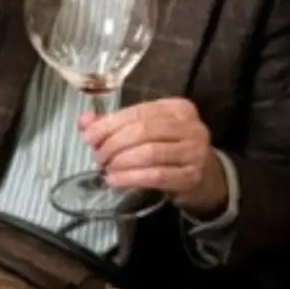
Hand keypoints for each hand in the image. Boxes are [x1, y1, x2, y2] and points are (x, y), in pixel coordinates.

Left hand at [79, 98, 228, 215]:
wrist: (205, 177)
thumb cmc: (169, 149)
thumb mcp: (145, 131)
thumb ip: (114, 124)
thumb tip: (84, 121)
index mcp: (177, 108)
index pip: (137, 112)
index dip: (108, 125)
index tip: (89, 137)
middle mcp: (191, 126)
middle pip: (142, 131)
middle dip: (113, 145)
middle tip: (98, 157)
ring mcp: (195, 151)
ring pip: (149, 153)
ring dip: (120, 162)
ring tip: (106, 169)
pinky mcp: (192, 176)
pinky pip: (157, 175)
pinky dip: (131, 178)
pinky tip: (115, 180)